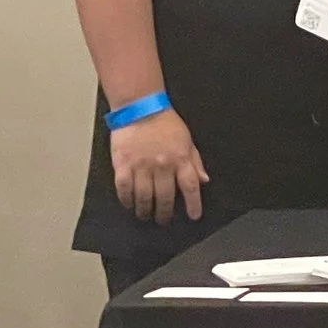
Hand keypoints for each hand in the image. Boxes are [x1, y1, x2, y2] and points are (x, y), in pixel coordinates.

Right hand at [110, 109, 207, 223]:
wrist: (140, 108)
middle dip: (165, 213)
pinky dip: (126, 199)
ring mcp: (142, 166)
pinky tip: (129, 204)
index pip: (191, 187)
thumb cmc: (165, 123)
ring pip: (144, 196)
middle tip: (163, 220)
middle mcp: (163, 165)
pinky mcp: (123, 164)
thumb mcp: (188, 141)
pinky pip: (124, 187)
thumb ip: (195, 162)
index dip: (194, 204)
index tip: (193, 216)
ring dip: (145, 210)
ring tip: (145, 215)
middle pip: (166, 197)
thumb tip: (204, 180)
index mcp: (180, 159)